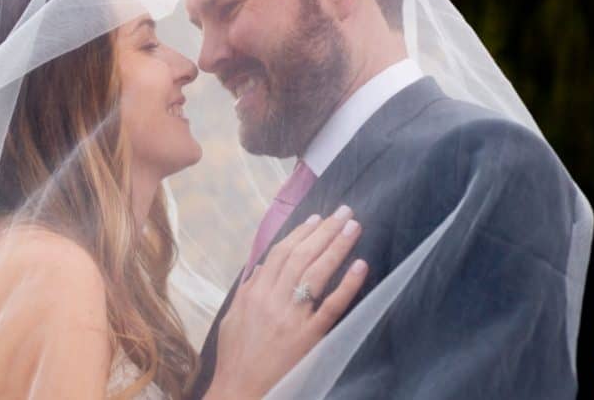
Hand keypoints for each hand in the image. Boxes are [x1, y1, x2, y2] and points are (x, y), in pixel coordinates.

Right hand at [204, 206, 368, 399]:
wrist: (239, 390)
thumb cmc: (235, 357)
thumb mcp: (232, 318)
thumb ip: (247, 290)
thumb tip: (259, 266)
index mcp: (254, 293)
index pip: (280, 254)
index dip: (300, 233)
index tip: (317, 218)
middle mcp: (272, 299)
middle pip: (301, 256)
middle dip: (324, 231)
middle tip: (344, 212)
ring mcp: (291, 317)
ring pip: (316, 272)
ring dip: (337, 246)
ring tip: (353, 227)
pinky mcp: (308, 337)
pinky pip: (331, 306)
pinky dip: (347, 284)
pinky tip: (360, 265)